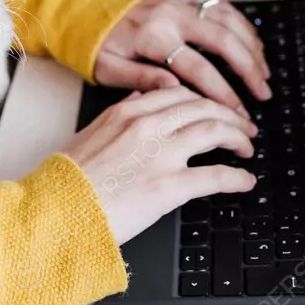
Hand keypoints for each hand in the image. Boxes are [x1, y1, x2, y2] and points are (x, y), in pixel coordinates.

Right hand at [65, 87, 256, 244]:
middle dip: (229, 115)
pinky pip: (216, 175)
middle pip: (203, 107)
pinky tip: (245, 181)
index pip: (178, 93)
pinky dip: (237, 177)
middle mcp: (146, 126)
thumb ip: (121, 113)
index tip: (214, 108)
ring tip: (246, 148)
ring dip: (237, 138)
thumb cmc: (68, 180)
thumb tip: (144, 96)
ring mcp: (160, 155)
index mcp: (126, 111)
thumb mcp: (91, 134)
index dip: (203, 100)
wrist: (57, 211)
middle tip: (241, 127)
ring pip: (215, 130)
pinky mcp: (169, 187)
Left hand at [95, 0, 271, 114]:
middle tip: (263, 94)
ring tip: (264, 74)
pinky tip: (252, 45)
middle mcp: (171, 16)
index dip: (223, 93)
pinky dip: (242, 26)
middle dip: (248, 70)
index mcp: (153, 38)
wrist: (84, 8)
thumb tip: (176, 90)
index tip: (238, 113)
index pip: (199, 69)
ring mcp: (180, 3)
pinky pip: (221, 8)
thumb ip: (142, 80)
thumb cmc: (95, 45)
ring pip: (228, 21)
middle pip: (223, 41)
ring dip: (251, 47)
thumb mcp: (108, 69)